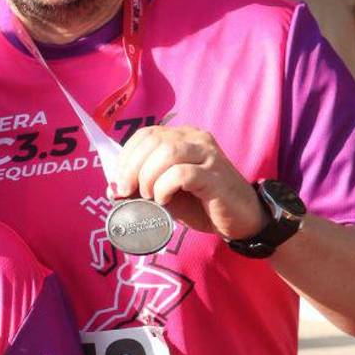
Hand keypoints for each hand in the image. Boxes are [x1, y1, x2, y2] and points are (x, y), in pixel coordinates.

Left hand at [108, 125, 265, 239]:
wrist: (242, 220)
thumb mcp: (166, 193)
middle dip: (131, 168)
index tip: (117, 181)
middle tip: (125, 192)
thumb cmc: (202, 204)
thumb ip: (142, 186)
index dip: (126, 156)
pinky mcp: (215, 175)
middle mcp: (195, 139)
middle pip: (153, 141)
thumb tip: (112, 189)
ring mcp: (208, 154)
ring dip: (148, 176)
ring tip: (148, 196)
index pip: (145, 134)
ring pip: (167, 152)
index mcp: (182, 137)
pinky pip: (182, 174)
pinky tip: (164, 201)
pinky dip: (165, 188)